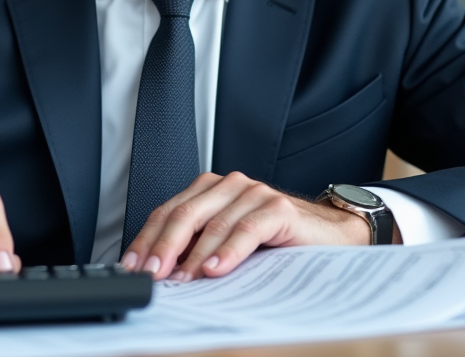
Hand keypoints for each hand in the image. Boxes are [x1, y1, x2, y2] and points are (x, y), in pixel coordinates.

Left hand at [121, 172, 398, 281]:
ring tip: (179, 278)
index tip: (132, 265)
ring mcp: (255, 193)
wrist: (332, 235)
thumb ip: (198, 248)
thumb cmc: (278, 242)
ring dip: (191, 253)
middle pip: (184, 214)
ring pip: (213, 222)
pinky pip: (247, 229)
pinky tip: (214, 268)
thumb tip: (161, 274)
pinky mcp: (278, 208)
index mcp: (210, 191)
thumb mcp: (230, 244)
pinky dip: (228, 251)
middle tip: (150, 272)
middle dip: (162, 246)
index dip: (147, 239)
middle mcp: (229, 186)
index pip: (168, 212)